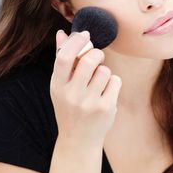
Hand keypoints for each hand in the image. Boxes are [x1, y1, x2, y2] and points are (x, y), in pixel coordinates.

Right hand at [50, 30, 121, 145]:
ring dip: (104, 71)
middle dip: (97, 54)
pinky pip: (115, 80)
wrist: (78, 140)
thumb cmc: (69, 106)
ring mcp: (89, 103)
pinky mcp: (105, 109)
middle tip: (97, 58)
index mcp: (57, 86)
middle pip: (89, 60)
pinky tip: (106, 92)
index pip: (64, 57)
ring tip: (99, 82)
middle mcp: (71, 95)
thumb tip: (62, 33)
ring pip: (105, 70)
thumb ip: (62, 59)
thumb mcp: (61, 85)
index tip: (86, 34)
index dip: (76, 41)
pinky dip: (113, 82)